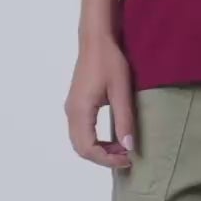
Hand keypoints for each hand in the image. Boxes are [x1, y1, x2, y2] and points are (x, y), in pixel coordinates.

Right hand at [65, 34, 136, 167]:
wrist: (96, 40)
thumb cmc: (109, 61)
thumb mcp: (121, 91)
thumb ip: (124, 120)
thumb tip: (129, 147)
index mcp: (80, 111)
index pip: (88, 148)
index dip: (108, 159)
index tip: (128, 159)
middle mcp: (71, 112)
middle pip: (81, 149)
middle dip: (104, 157)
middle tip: (127, 156)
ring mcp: (71, 108)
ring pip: (80, 142)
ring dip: (100, 150)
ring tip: (123, 147)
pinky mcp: (76, 105)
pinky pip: (81, 132)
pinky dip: (95, 141)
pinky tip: (113, 137)